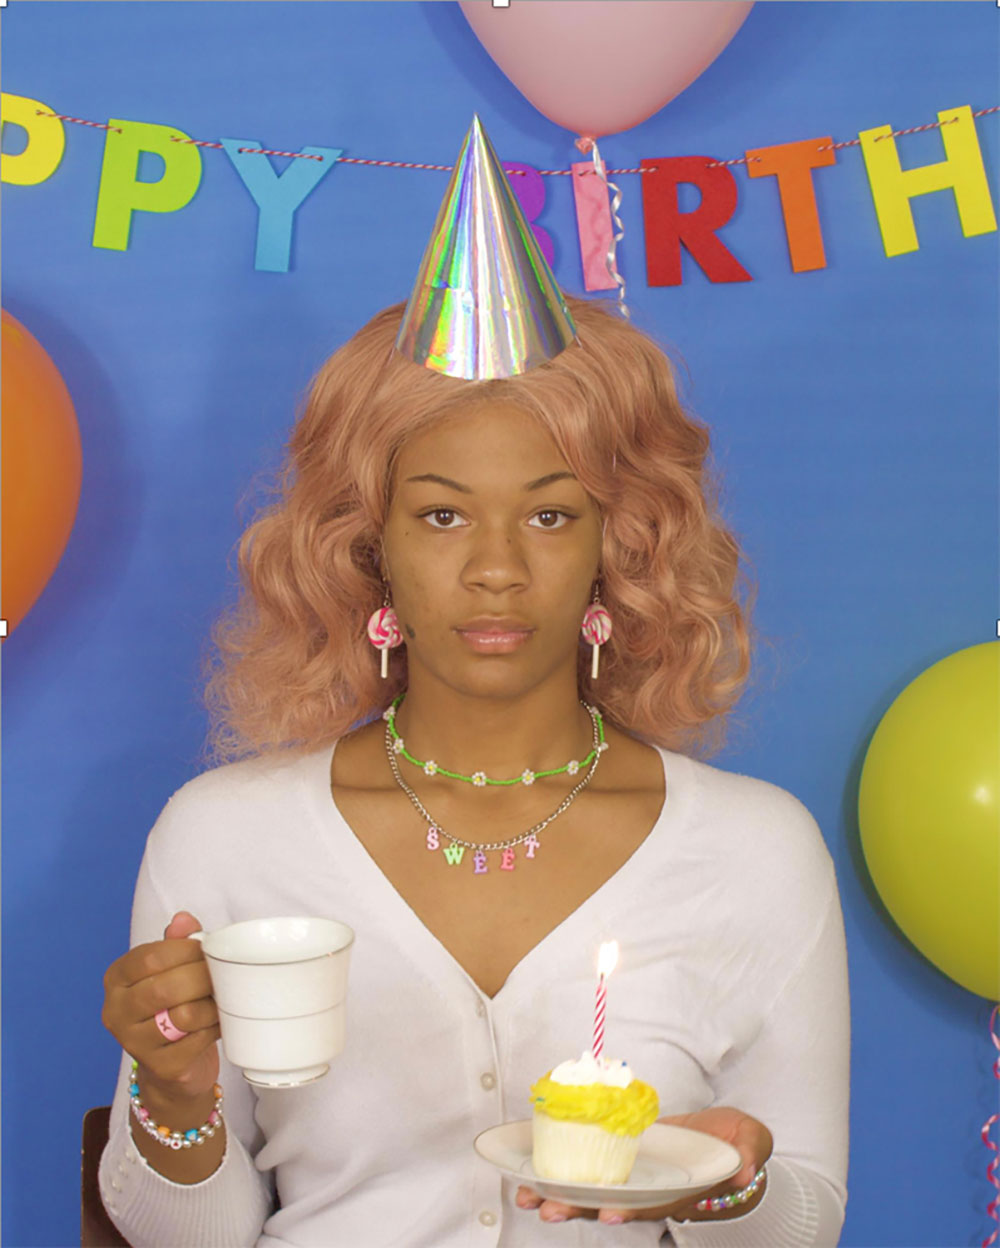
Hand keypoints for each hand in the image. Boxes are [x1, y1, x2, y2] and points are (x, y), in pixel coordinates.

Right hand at [102, 910, 220, 1101]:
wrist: (174, 1065)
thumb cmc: (173, 1006)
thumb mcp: (172, 969)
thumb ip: (177, 942)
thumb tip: (184, 919)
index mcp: (117, 979)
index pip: (150, 957)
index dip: (186, 950)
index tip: (208, 949)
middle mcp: (117, 1012)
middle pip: (166, 987)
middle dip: (203, 976)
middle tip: (223, 973)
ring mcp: (135, 1043)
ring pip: (183, 1015)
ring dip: (212, 1003)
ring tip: (222, 996)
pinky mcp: (162, 1067)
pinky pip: (198, 1040)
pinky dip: (216, 1026)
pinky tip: (220, 1020)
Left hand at [516, 1105, 772, 1226]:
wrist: (724, 1138)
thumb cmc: (737, 1142)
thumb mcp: (751, 1141)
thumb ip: (749, 1153)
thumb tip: (745, 1168)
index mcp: (679, 1189)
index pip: (653, 1204)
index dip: (630, 1210)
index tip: (606, 1214)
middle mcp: (650, 1188)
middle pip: (611, 1203)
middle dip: (579, 1208)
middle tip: (547, 1209)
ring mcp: (633, 1174)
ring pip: (592, 1191)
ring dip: (559, 1195)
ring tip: (525, 1197)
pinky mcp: (620, 1153)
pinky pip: (587, 1164)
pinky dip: (560, 1168)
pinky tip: (531, 1168)